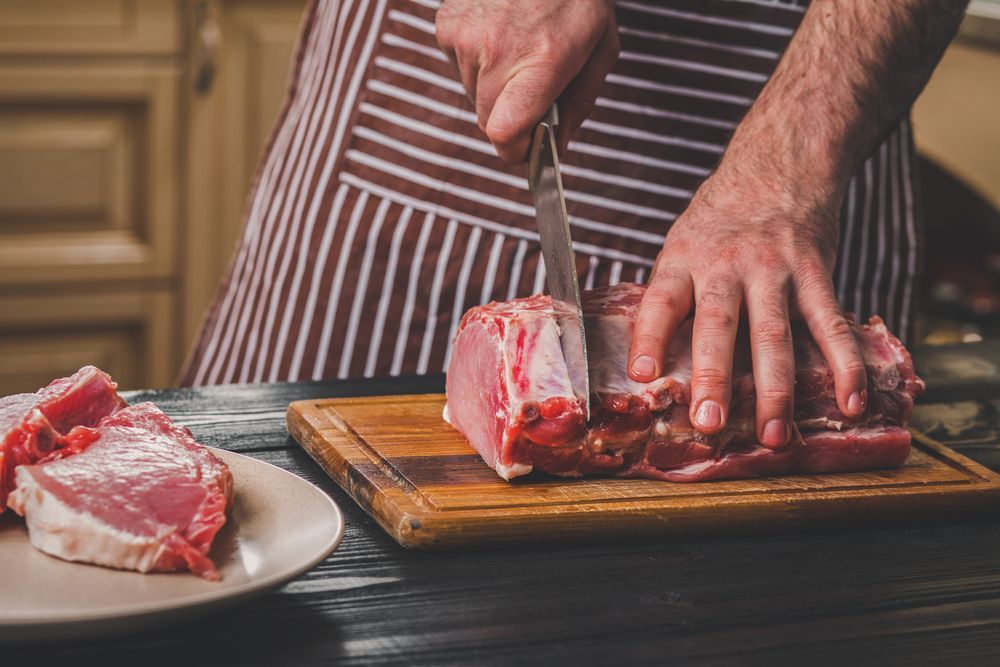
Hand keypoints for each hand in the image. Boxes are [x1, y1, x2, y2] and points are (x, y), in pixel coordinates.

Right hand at [435, 0, 618, 162]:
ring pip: (473, 96)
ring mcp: (465, 39)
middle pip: (488, 123)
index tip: (530, 149)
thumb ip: (579, 105)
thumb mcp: (600, 49)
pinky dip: (478, 63)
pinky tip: (499, 35)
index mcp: (541, 62)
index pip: (505, 133)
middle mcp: (497, 52)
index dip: (516, 151)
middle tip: (534, 89)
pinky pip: (459, 69)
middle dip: (511, 118)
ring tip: (518, 51)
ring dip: (495, 88)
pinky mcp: (446, 26)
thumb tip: (558, 148)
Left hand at [627, 166, 867, 447]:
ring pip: (773, 335)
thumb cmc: (721, 219)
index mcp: (684, 259)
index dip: (650, 338)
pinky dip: (844, 365)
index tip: (643, 376)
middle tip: (709, 423)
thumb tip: (653, 363)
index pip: (661, 301)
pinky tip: (849, 401)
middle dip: (713, 378)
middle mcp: (726, 264)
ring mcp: (773, 270)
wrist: (781, 165)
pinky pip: (830, 325)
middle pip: (718, 325)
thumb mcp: (683, 245)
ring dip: (775, 390)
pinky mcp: (814, 274)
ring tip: (774, 435)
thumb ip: (675, 296)